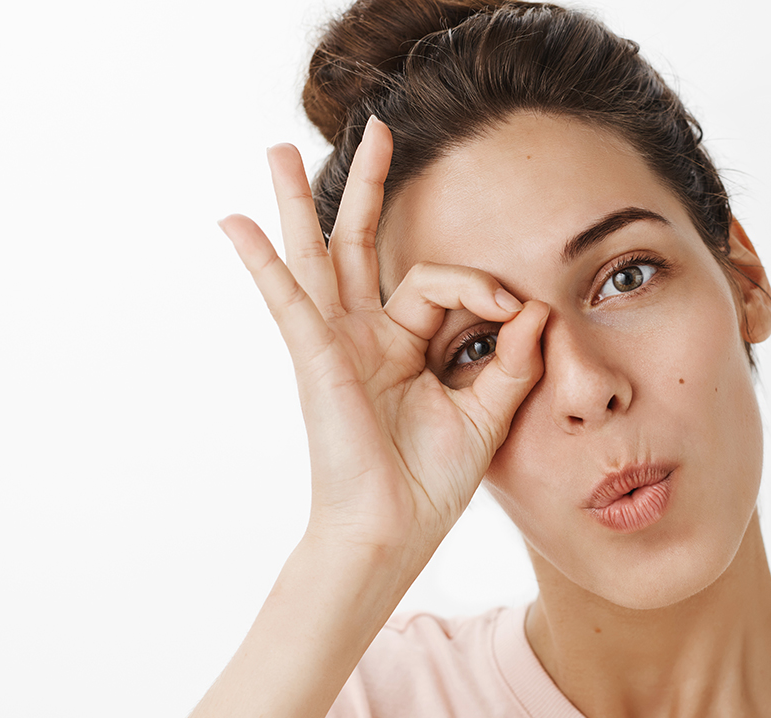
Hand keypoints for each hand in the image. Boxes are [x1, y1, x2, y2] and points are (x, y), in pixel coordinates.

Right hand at [220, 118, 547, 574]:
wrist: (393, 531)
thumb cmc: (430, 483)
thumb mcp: (487, 414)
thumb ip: (512, 362)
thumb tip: (534, 308)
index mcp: (403, 347)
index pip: (441, 285)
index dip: (482, 287)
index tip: (516, 311)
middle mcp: (365, 336)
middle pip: (362, 246)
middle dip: (370, 188)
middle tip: (377, 132)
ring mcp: (336, 344)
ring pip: (318, 257)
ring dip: (300, 203)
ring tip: (278, 151)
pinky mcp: (317, 359)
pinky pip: (288, 301)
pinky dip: (263, 263)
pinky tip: (236, 223)